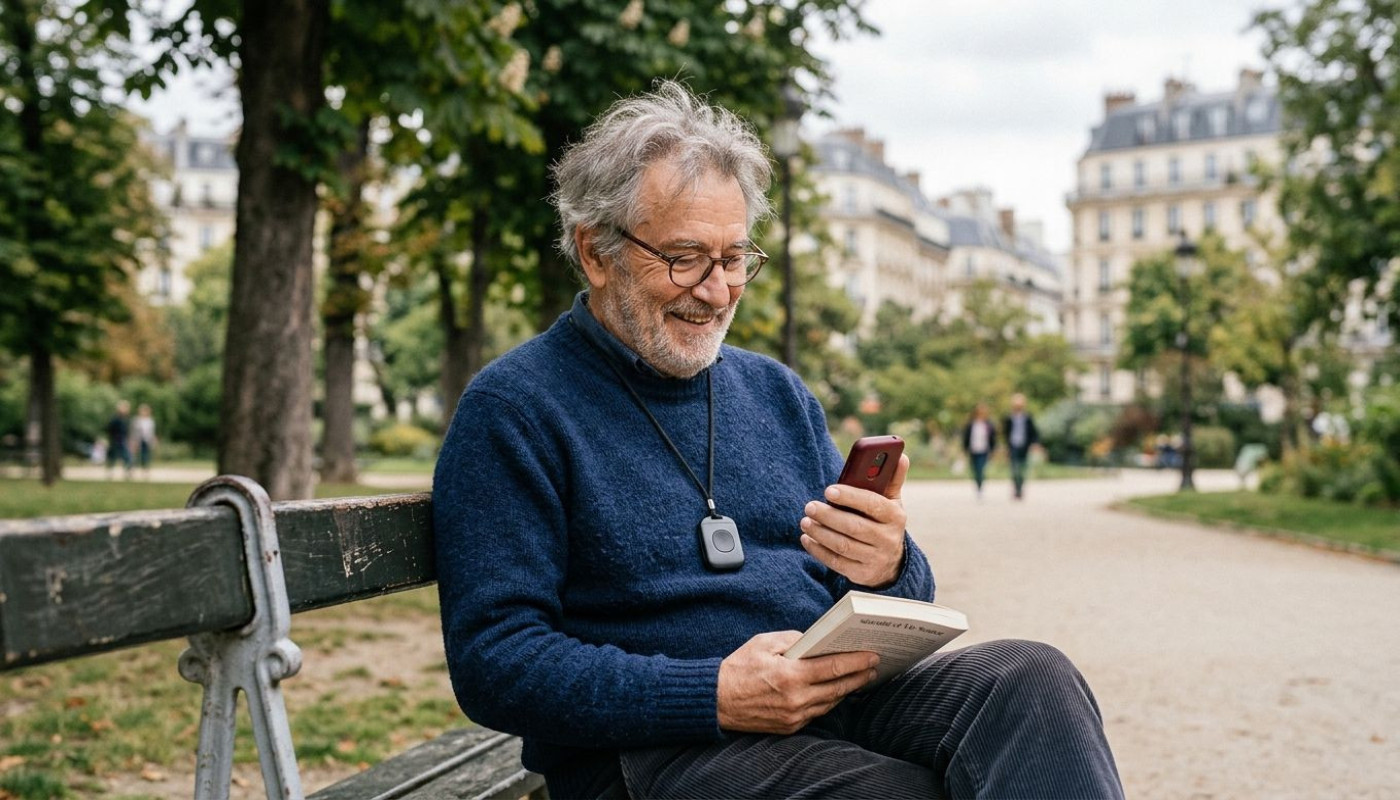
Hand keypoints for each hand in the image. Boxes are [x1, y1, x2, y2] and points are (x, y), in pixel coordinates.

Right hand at [717, 631, 878, 733]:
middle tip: (874, 667)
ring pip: (830, 703)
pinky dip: (828, 701)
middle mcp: (796, 699)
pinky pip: (817, 713)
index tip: (872, 656)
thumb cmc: (739, 667)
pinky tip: (836, 692)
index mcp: (791, 675)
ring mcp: (794, 716)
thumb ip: (794, 640)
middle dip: (859, 676)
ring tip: (859, 678)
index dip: (856, 662)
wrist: (717, 700)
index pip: (833, 668)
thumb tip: (816, 641)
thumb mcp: (765, 643)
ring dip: (847, 690)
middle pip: (838, 688)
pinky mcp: (790, 727)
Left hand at [800, 453, 908, 587]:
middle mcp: (888, 539)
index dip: (850, 497)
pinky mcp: (862, 574)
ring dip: (821, 533)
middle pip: (855, 527)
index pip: (873, 504)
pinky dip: (819, 551)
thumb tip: (901, 456)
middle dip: (829, 516)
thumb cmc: (884, 522)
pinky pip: (836, 562)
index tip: (829, 490)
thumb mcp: (892, 502)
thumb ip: (892, 479)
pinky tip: (807, 539)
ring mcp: (875, 559)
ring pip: (843, 546)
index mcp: (895, 516)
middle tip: (810, 506)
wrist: (892, 562)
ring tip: (805, 521)